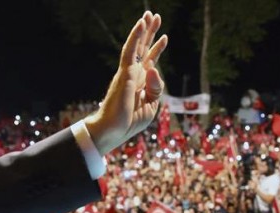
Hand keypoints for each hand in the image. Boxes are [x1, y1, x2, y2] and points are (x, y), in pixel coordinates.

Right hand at [84, 11, 168, 154]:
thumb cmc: (130, 121)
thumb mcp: (151, 105)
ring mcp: (128, 72)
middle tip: (155, 16)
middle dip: (150, 32)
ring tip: (149, 15)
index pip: (150, 61)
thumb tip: (153, 68)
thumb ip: (156, 87)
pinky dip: (135, 37)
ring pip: (136, 46)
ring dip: (143, 30)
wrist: (114, 131)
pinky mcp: (124, 73)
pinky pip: (130, 52)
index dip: (157, 48)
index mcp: (142, 83)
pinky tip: (140, 25)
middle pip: (143, 48)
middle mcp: (135, 74)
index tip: (164, 37)